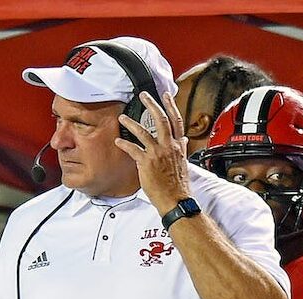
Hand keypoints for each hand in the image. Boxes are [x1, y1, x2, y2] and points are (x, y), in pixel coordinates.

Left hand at [114, 91, 191, 215]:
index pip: (176, 121)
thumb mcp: (183, 164)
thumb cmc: (178, 185)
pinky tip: (118, 141)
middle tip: (143, 96)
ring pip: (143, 132)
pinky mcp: (147, 162)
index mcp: (178, 146)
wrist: (176, 199)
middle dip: (151, 104)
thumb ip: (181, 150)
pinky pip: (133, 149)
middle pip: (161, 119)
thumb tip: (183, 141)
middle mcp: (169, 147)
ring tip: (122, 118)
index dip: (171, 106)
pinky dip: (124, 143)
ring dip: (131, 123)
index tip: (166, 95)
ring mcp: (157, 154)